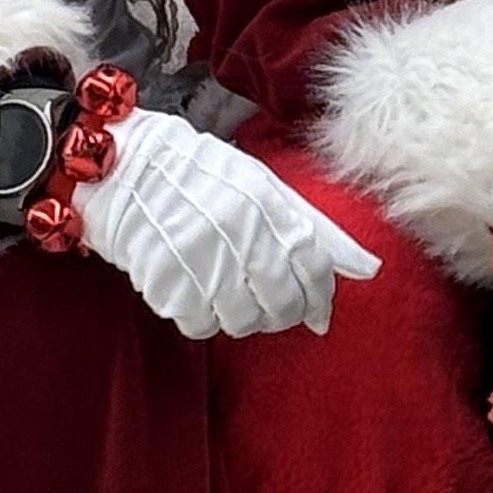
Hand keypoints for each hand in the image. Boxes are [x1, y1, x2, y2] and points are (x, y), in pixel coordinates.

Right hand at [77, 108, 379, 339]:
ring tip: (225, 288)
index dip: (319, 295)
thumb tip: (369, 269)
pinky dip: (202, 316)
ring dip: (241, 315)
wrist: (123, 168)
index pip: (312, 267)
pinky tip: (194, 288)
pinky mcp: (164, 282)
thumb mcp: (264, 186)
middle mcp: (235, 231)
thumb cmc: (201, 176)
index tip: (317, 306)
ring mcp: (197, 258)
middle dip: (283, 313)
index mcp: (263, 201)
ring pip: (243, 322)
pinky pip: (200, 324)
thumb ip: (317, 228)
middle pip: (281, 305)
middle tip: (270, 303)